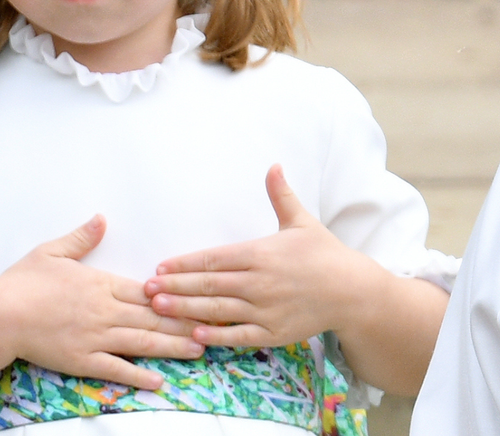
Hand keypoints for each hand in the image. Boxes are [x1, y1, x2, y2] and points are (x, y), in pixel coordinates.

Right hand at [0, 215, 205, 388]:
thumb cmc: (22, 282)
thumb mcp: (52, 251)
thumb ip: (82, 237)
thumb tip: (102, 218)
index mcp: (102, 284)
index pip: (148, 292)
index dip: (177, 296)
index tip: (201, 296)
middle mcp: (105, 311)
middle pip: (154, 317)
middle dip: (186, 322)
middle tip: (215, 325)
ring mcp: (96, 337)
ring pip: (143, 343)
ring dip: (173, 347)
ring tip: (200, 350)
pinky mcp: (83, 360)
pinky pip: (116, 369)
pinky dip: (139, 375)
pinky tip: (159, 380)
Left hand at [146, 165, 383, 347]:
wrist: (352, 291)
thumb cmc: (324, 254)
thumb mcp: (302, 221)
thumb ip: (281, 195)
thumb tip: (273, 164)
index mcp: (261, 253)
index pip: (213, 259)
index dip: (184, 264)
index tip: (161, 266)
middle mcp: (259, 282)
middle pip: (208, 284)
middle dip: (174, 287)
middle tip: (146, 289)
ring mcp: (265, 309)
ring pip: (217, 309)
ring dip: (185, 309)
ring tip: (158, 308)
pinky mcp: (273, 332)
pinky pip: (238, 335)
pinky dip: (215, 336)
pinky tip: (193, 335)